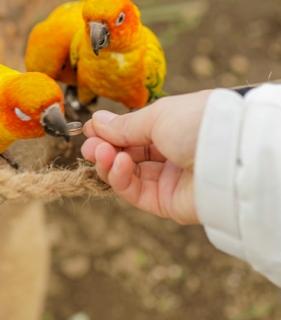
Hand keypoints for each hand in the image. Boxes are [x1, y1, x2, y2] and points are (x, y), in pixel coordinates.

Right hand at [81, 91, 211, 224]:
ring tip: (100, 153)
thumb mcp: (156, 116)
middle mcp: (169, 154)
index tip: (89, 130)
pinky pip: (136, 192)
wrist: (230, 154)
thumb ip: (123, 125)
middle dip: (104, 150)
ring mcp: (168, 179)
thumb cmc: (198, 123)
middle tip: (88, 146)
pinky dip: (120, 179)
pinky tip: (117, 164)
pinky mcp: (168, 203)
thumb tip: (96, 121)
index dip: (109, 133)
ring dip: (109, 163)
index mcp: (170, 128)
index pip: (132, 134)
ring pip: (128, 175)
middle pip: (127, 155)